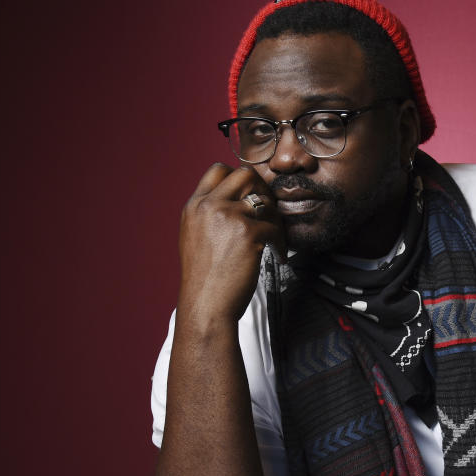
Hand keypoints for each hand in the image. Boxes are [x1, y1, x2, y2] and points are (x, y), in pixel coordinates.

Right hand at [177, 163, 284, 325]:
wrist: (206, 304)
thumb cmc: (205, 279)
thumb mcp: (195, 237)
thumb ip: (210, 215)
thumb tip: (237, 202)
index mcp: (194, 205)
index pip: (218, 170)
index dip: (240, 178)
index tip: (252, 196)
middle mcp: (209, 205)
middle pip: (245, 174)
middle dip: (263, 189)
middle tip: (269, 212)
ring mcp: (228, 216)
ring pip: (265, 201)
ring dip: (275, 219)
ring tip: (275, 239)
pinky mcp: (248, 232)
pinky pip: (275, 227)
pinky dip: (281, 243)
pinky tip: (278, 256)